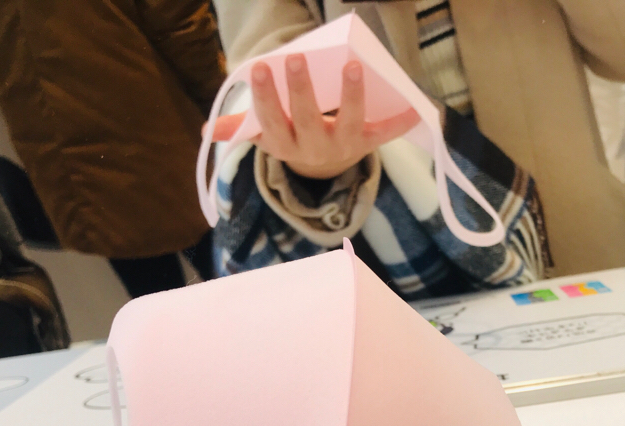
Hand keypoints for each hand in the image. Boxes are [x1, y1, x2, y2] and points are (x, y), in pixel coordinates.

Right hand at [210, 54, 420, 179]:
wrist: (325, 168)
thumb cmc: (293, 137)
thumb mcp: (267, 136)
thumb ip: (239, 129)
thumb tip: (208, 130)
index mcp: (284, 144)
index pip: (271, 120)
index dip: (265, 98)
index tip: (260, 68)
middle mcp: (314, 149)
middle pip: (308, 120)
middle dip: (302, 91)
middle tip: (298, 59)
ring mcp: (344, 147)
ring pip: (349, 123)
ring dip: (352, 96)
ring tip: (352, 67)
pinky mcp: (368, 144)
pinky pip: (387, 134)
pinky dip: (402, 122)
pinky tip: (416, 108)